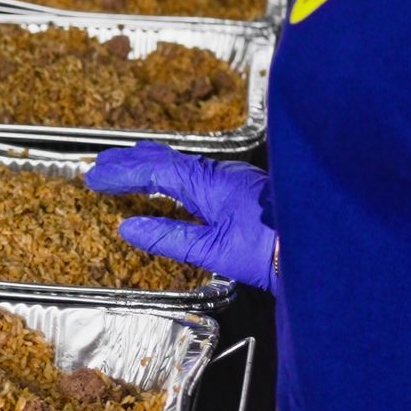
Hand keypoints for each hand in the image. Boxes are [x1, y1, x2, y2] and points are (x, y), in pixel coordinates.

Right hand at [84, 145, 276, 289]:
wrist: (316, 247)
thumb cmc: (266, 250)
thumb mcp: (210, 251)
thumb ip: (167, 237)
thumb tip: (128, 228)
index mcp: (205, 183)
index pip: (152, 171)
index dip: (120, 173)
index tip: (93, 177)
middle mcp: (217, 172)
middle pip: (164, 160)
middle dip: (130, 162)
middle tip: (101, 165)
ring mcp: (231, 177)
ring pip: (180, 162)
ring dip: (150, 164)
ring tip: (127, 165)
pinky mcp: (242, 186)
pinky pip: (196, 170)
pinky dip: (171, 170)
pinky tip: (170, 179)